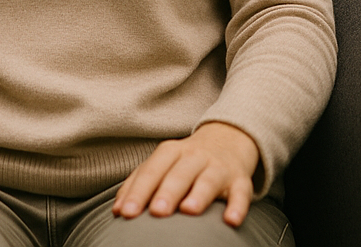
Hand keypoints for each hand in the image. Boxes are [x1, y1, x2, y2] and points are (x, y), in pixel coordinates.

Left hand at [112, 122, 259, 226]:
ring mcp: (218, 167)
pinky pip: (241, 192)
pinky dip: (238, 206)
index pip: (152, 171)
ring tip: (189, 211)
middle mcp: (194, 157)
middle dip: (167, 192)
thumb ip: (139, 183)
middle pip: (179, 173)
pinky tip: (231, 220)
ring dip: (199, 195)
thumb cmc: (186, 160)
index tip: (127, 213)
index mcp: (170, 152)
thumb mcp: (163, 163)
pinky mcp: (240, 179)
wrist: (229, 138)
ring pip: (208, 179)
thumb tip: (119, 210)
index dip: (138, 191)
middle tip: (156, 212)